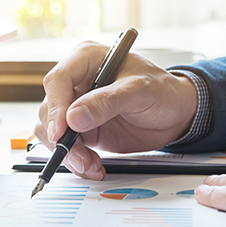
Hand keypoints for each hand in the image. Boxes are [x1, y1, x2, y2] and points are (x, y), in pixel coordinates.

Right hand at [34, 41, 198, 179]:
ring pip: (52, 131)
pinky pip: (66, 146)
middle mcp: (76, 82)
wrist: (175, 114)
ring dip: (69, 153)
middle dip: (62, 138)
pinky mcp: (80, 129)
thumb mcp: (139, 91)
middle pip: (50, 110)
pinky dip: (76, 160)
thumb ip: (107, 102)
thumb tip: (74, 117)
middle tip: (80, 157)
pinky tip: (93, 167)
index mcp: (86, 59)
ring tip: (90, 165)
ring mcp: (76, 107)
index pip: (58, 81)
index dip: (55, 107)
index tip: (60, 132)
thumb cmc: (162, 91)